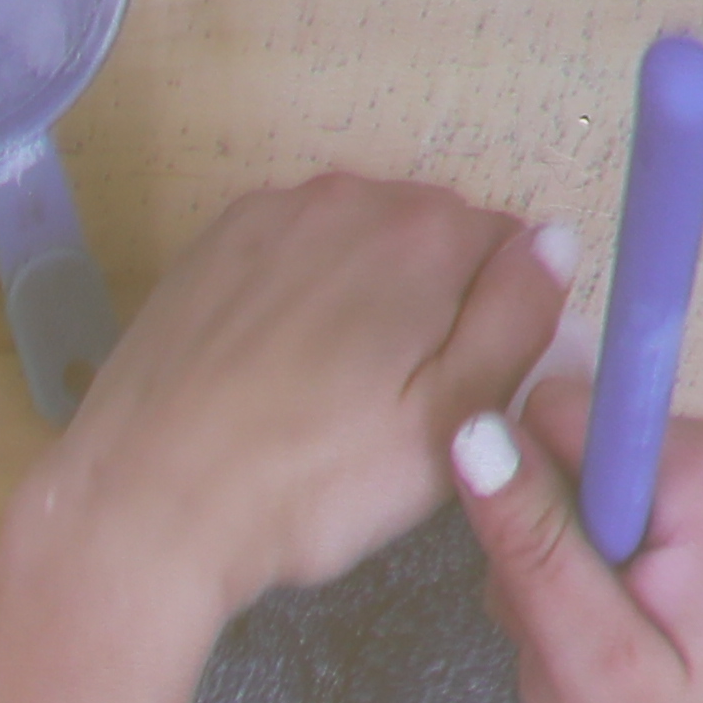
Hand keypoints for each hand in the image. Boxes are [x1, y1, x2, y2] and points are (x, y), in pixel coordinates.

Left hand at [17, 172, 575, 631]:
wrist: (148, 505)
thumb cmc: (309, 484)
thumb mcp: (451, 421)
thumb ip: (517, 318)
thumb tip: (555, 241)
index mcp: (424, 233)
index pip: (512, 249)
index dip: (500, 326)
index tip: (463, 394)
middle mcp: (349, 196)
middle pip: (432, 241)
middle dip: (432, 308)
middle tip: (395, 409)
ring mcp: (272, 216)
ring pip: (359, 247)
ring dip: (364, 303)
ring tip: (329, 399)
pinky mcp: (213, 247)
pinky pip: (292, 258)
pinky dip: (300, 302)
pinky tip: (277, 375)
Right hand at [448, 376, 702, 702]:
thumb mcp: (585, 661)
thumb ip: (532, 540)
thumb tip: (475, 432)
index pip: (561, 415)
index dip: (532, 502)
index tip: (568, 584)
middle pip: (573, 438)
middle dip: (552, 533)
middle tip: (581, 624)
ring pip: (582, 467)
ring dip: (567, 553)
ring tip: (602, 631)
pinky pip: (612, 490)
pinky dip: (595, 555)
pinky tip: (616, 616)